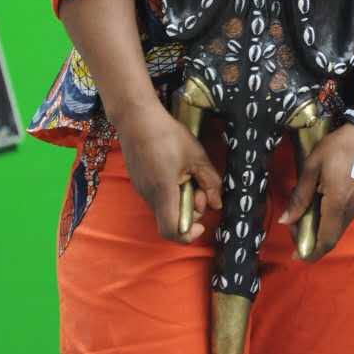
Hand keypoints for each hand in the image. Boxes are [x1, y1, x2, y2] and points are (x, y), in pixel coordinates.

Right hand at [116, 98, 222, 243]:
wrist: (137, 119)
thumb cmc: (168, 135)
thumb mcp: (197, 156)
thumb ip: (210, 182)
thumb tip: (217, 204)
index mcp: (164, 193)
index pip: (171, 231)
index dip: (188, 235)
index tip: (201, 224)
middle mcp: (149, 196)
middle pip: (172, 219)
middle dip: (192, 209)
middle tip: (201, 186)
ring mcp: (142, 189)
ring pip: (166, 206)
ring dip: (182, 197)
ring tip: (189, 173)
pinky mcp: (139, 181)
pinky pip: (158, 196)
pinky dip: (172, 191)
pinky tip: (177, 170)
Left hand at [279, 124, 353, 262]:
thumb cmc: (338, 147)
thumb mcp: (313, 167)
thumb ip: (300, 196)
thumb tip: (287, 220)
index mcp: (337, 204)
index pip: (325, 240)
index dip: (310, 252)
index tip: (296, 255)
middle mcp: (350, 211)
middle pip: (331, 238)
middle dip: (312, 241)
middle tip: (295, 228)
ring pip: (338, 229)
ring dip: (321, 230)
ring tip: (304, 214)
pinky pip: (343, 219)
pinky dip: (329, 221)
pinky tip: (319, 205)